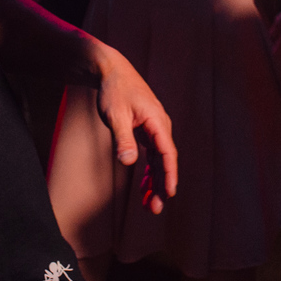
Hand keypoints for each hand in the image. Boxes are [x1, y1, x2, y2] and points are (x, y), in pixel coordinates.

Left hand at [95, 47, 177, 213]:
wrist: (111, 71)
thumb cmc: (114, 90)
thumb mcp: (115, 115)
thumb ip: (123, 139)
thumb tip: (129, 162)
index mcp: (157, 121)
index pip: (167, 152)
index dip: (170, 174)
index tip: (170, 193)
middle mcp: (160, 126)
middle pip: (165, 160)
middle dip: (162, 185)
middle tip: (156, 209)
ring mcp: (154, 129)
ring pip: (159, 160)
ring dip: (156, 182)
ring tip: (151, 205)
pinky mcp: (146, 130)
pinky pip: (152, 155)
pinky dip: (150, 171)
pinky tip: (145, 188)